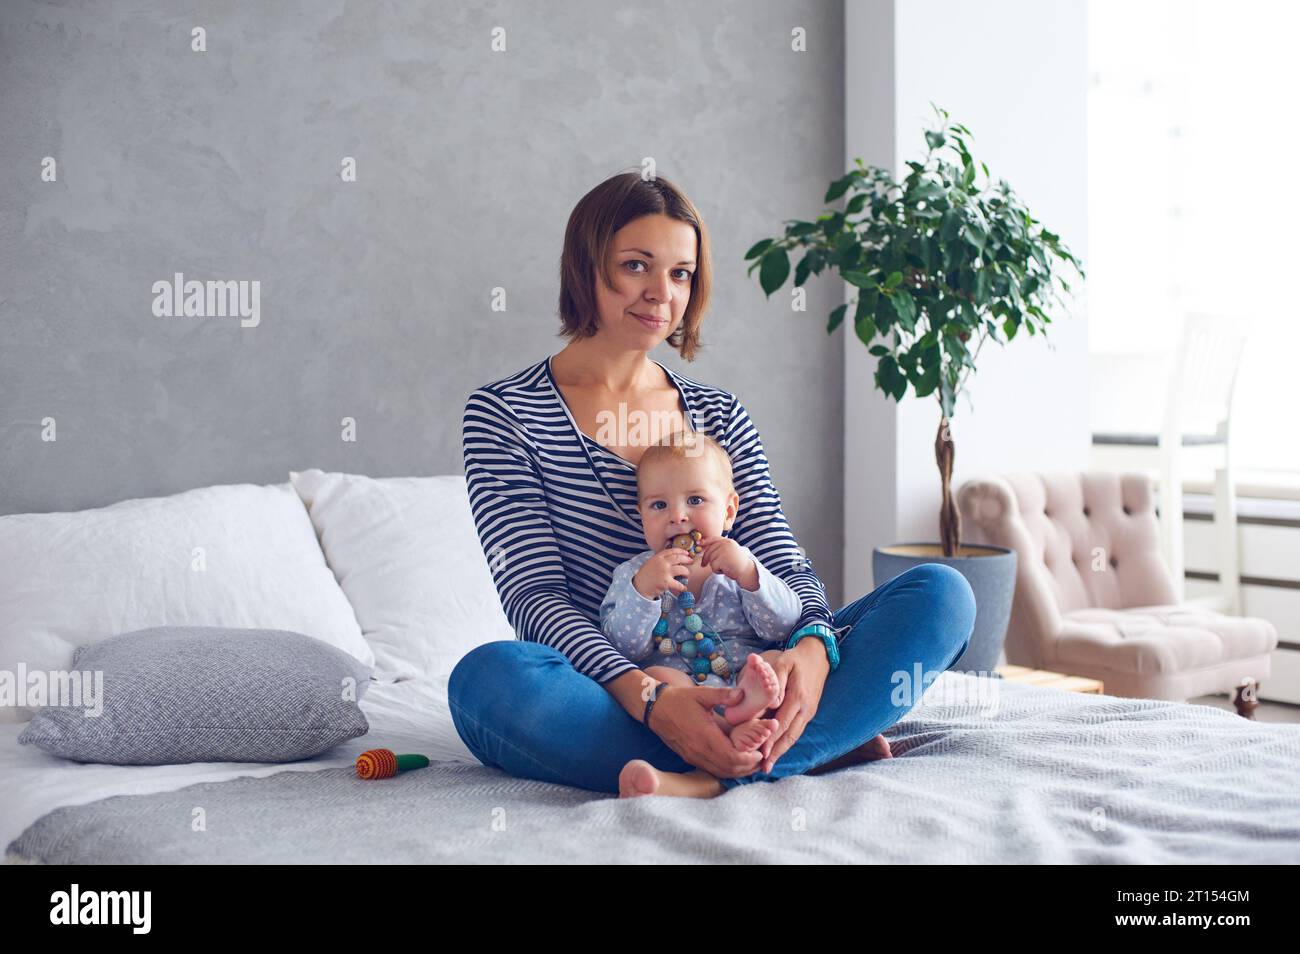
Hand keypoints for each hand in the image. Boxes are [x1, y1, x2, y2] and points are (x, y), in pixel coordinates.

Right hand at [632, 548, 693, 598]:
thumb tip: (673, 558)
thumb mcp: (651, 563)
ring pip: (682, 569)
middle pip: (679, 558)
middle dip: (687, 559)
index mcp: (658, 557)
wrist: (639, 587)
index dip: (681, 551)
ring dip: (686, 572)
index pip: (672, 551)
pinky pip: (679, 584)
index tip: (686, 553)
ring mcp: (665, 572)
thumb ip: (660, 559)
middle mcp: (662, 563)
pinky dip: (683, 587)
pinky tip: (684, 588)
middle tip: (691, 562)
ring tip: (687, 575)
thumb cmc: (645, 575)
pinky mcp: (666, 583)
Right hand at [646, 684, 763, 778]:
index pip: (732, 757)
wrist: (655, 708)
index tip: (761, 751)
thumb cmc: (679, 699)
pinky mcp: (691, 758)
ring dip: (739, 770)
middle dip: (748, 766)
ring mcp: (694, 757)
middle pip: (730, 769)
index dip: (749, 758)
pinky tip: (736, 760)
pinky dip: (727, 769)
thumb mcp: (701, 693)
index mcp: (704, 736)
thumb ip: (723, 694)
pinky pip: (713, 770)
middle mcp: (699, 751)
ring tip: (753, 761)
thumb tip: (743, 694)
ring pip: (721, 773)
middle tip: (762, 757)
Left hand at [697, 536, 756, 587]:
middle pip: (709, 550)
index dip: (705, 541)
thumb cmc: (737, 563)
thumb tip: (704, 546)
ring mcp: (724, 551)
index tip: (699, 543)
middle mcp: (726, 544)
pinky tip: (725, 570)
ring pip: (711, 559)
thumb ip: (720, 548)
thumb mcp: (729, 551)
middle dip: (705, 559)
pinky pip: (713, 566)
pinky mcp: (723, 559)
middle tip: (703, 565)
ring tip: (724, 567)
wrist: (747, 571)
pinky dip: (717, 571)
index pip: (714, 539)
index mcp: (728, 541)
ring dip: (715, 566)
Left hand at [756, 637, 831, 772]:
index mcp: (798, 697)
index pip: (783, 722)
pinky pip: (797, 730)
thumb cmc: (795, 658)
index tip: (762, 752)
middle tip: (764, 768)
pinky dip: (787, 741)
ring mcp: (809, 711)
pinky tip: (778, 749)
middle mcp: (806, 708)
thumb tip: (772, 701)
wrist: (817, 656)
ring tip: (769, 764)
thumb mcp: (783, 663)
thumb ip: (776, 681)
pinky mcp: (808, 712)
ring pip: (794, 735)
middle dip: (777, 752)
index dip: (772, 738)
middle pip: (790, 735)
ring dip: (782, 750)